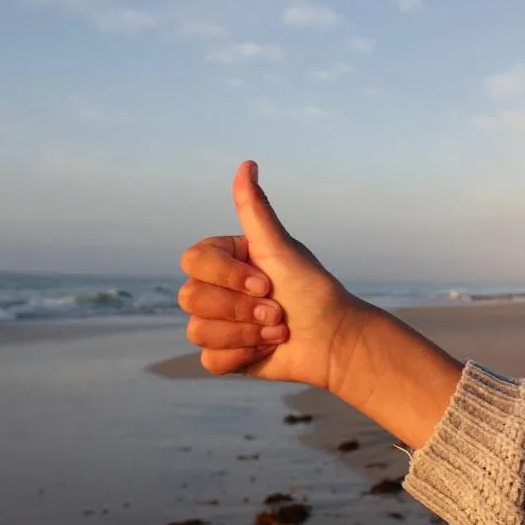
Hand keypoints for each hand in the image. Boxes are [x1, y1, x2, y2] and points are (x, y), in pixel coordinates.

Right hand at [178, 160, 369, 391]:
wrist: (334, 339)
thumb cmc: (311, 289)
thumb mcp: (281, 248)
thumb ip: (256, 210)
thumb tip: (247, 164)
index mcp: (224, 259)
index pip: (193, 261)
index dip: (228, 277)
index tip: (267, 282)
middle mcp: (215, 289)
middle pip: (190, 298)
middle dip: (241, 308)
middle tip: (278, 309)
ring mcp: (216, 323)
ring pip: (198, 331)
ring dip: (246, 333)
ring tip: (278, 329)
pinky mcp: (223, 356)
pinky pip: (210, 360)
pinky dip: (243, 355)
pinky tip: (267, 348)